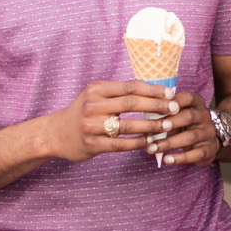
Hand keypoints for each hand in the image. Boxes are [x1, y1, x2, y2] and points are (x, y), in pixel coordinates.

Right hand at [49, 80, 176, 162]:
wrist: (55, 134)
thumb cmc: (83, 112)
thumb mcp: (95, 96)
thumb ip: (118, 94)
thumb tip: (153, 92)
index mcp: (97, 89)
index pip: (130, 86)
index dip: (153, 90)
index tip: (171, 93)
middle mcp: (93, 105)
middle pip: (132, 103)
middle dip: (157, 106)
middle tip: (175, 109)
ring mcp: (91, 125)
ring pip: (129, 125)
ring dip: (151, 126)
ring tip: (167, 127)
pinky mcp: (92, 144)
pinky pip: (121, 144)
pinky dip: (138, 143)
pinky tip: (150, 142)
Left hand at [150, 91, 222, 166]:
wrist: (207, 141)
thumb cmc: (184, 125)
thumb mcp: (177, 115)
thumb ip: (164, 115)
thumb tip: (142, 123)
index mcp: (196, 103)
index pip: (188, 98)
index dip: (173, 102)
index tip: (157, 109)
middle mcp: (205, 116)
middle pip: (188, 117)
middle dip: (169, 124)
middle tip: (151, 132)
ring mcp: (208, 133)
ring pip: (190, 137)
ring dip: (169, 143)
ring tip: (152, 148)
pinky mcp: (209, 149)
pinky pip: (195, 154)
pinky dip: (180, 158)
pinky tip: (167, 160)